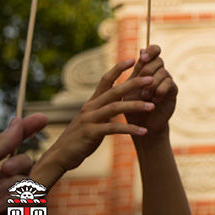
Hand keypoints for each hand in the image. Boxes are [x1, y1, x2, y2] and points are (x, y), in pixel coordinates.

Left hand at [0, 115, 47, 214]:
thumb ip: (2, 144)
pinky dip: (16, 206)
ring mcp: (6, 208)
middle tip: (1, 173)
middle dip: (17, 168)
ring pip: (31, 187)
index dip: (28, 133)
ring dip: (12, 190)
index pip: (14, 150)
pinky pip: (31, 209)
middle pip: (28, 168)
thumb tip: (18, 121)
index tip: (42, 118)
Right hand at [32, 58, 155, 186]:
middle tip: (151, 79)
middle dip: (133, 83)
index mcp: (92, 103)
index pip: (105, 80)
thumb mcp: (92, 120)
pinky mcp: (91, 133)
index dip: (118, 68)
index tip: (133, 59)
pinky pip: (114, 129)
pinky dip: (130, 129)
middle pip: (114, 91)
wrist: (60, 156)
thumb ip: (104, 111)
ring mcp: (90, 120)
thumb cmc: (79, 138)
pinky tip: (144, 131)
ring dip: (136, 106)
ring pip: (115, 108)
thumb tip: (118, 102)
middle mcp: (90, 108)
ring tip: (153, 106)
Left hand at [125, 45, 176, 139]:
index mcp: (147, 68)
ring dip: (151, 84)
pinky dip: (159, 90)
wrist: (141, 125)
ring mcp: (167, 81)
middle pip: (158, 60)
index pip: (154, 50)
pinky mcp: (172, 91)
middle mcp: (159, 73)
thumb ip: (136, 70)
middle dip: (148, 70)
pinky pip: (169, 84)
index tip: (143, 57)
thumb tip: (141, 49)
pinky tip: (154, 100)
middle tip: (139, 82)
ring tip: (144, 96)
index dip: (151, 50)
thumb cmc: (132, 106)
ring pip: (163, 72)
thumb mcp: (129, 86)